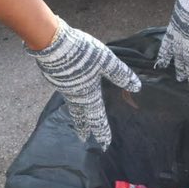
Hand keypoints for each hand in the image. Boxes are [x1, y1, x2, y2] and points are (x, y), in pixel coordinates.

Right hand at [32, 20, 141, 148]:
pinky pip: (64, 91)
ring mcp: (62, 87)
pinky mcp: (54, 78)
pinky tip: (69, 89)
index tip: (104, 143)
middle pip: (79, 115)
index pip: (97, 118)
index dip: (102, 131)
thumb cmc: (82, 53)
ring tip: (77, 115)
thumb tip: (136, 87)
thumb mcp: (106, 61)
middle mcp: (74, 95)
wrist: (52, 43)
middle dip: (83, 127)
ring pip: (71, 104)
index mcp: (88, 95)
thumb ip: (120, 74)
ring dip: (75, 112)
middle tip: (83, 137)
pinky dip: (68, 96)